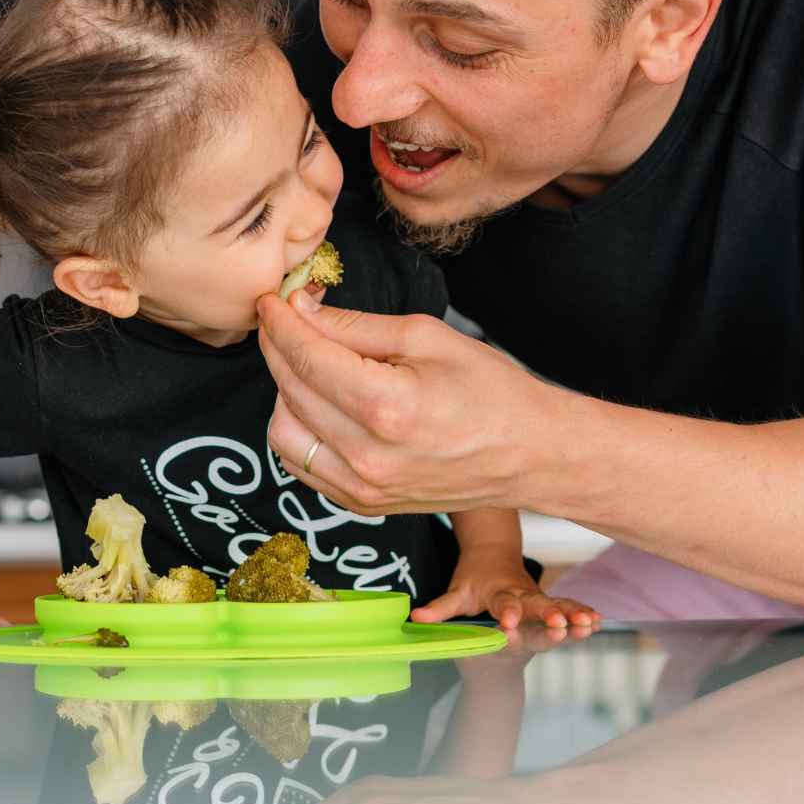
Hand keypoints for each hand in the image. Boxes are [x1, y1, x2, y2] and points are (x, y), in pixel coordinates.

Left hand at [256, 292, 564, 516]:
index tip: (271, 299)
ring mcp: (363, 488)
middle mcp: (367, 456)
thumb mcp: (426, 336)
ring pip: (283, 432)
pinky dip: (300, 429)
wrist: (531, 454)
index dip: (280, 321)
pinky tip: (322, 404)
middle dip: (279, 345)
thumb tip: (300, 311)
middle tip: (289, 319)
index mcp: (386, 407)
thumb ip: (355, 325)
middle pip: (288, 389)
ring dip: (285, 391)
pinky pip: (303, 464)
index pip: (306, 356)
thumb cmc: (491, 390)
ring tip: (312, 365)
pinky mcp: (362, 504)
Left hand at [413, 563, 601, 629]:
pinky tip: (599, 622)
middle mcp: (522, 595)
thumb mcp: (456, 592)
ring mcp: (538, 598)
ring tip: (590, 624)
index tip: (509, 624)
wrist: (494, 552)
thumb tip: (414, 618)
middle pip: (536, 605)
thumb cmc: (474, 577)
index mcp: (499, 593)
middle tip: (561, 625)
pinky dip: (582, 612)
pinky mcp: (549, 601)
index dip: (506, 613)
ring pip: (558, 605)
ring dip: (573, 614)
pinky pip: (568, 606)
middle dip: (549, 616)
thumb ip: (440, 608)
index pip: (503, 604)